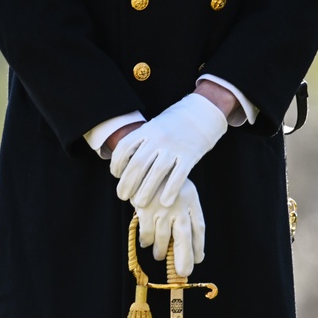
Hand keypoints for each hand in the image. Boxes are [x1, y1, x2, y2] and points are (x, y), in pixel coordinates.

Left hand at [111, 93, 226, 207]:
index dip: (117, 163)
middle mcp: (159, 138)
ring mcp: (175, 147)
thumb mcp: (154, 126)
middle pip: (138, 164)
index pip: (125, 147)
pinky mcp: (190, 155)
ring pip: (156, 172)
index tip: (116, 175)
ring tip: (139, 203)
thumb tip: (122, 163)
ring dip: (145, 191)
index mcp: (147, 130)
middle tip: (122, 196)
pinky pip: (178, 176)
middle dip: (127, 183)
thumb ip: (140, 141)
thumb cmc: (174, 125)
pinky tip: (164, 202)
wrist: (201, 113)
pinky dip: (170, 190)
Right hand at [134, 178, 205, 277]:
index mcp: (191, 201)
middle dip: (184, 258)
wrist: (145, 165)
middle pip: (183, 237)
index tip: (198, 260)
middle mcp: (178, 205)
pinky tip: (147, 242)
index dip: (198, 247)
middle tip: (183, 273)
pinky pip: (147, 235)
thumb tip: (196, 253)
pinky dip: (147, 241)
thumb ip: (189, 219)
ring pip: (162, 239)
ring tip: (159, 255)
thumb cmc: (166, 185)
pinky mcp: (145, 210)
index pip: (199, 228)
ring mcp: (161, 208)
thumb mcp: (183, 195)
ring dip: (160, 251)